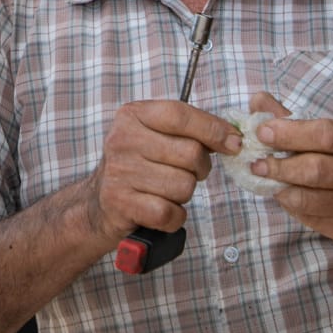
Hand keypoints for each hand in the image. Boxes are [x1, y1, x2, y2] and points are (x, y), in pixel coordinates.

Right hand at [79, 101, 240, 245]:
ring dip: (183, 195)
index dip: (213, 129)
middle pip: (190, 153)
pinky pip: (169, 212)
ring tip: (165, 191)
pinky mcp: (121, 203)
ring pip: (184, 185)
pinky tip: (161, 210)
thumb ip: (190, 130)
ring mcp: (120, 172)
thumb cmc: (139, 166)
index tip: (234, 143)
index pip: (180, 114)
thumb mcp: (155, 135)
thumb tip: (234, 138)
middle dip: (199, 169)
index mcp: (133, 115)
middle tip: (185, 172)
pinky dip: (174, 217)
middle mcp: (123, 139)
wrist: (98, 203)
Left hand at [245, 91, 332, 254]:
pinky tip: (286, 196)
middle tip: (256, 162)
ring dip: (280, 189)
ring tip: (265, 179)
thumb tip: (257, 101)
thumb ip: (300, 119)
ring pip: (311, 200)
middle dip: (279, 165)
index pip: (328, 135)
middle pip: (316, 170)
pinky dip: (293, 207)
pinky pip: (314, 220)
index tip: (263, 132)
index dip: (290, 133)